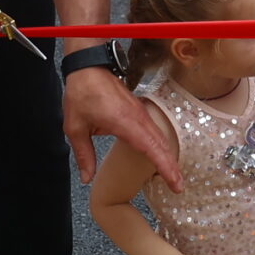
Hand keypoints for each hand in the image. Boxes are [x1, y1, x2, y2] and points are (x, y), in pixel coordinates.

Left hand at [66, 65, 182, 187]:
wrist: (88, 67)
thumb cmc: (81, 93)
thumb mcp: (75, 127)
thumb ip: (84, 154)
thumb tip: (87, 178)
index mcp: (124, 122)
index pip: (151, 148)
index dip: (165, 166)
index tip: (175, 182)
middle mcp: (138, 117)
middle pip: (162, 144)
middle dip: (172, 167)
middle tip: (179, 187)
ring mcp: (140, 113)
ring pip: (160, 137)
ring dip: (168, 156)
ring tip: (174, 177)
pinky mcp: (139, 110)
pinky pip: (154, 130)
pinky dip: (161, 146)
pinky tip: (161, 156)